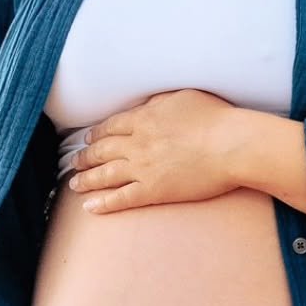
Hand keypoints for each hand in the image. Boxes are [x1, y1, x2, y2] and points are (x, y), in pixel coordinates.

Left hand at [68, 90, 245, 212]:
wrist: (230, 145)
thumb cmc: (214, 118)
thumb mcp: (181, 97)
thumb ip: (158, 103)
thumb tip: (145, 107)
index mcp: (143, 119)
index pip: (110, 127)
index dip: (96, 134)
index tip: (88, 139)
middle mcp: (136, 143)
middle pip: (102, 151)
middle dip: (85, 157)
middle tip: (74, 162)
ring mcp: (142, 169)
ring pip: (105, 175)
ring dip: (86, 180)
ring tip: (74, 184)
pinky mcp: (153, 191)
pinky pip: (121, 199)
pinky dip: (103, 203)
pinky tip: (90, 207)